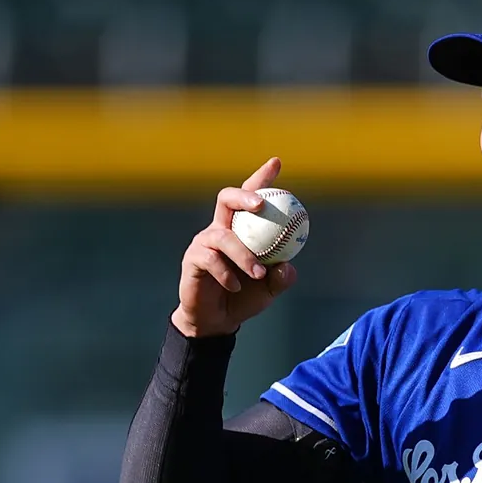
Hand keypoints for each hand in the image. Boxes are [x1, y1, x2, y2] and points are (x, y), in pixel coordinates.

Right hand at [171, 158, 298, 336]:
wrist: (218, 320)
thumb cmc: (245, 297)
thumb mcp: (270, 288)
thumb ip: (281, 277)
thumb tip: (288, 266)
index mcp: (241, 228)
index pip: (251, 196)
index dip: (262, 177)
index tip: (276, 162)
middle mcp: (221, 228)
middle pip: (226, 198)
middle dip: (244, 195)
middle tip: (261, 204)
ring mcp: (204, 243)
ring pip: (223, 236)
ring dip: (244, 254)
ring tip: (259, 273)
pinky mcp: (192, 259)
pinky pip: (210, 259)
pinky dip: (226, 273)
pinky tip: (236, 285)